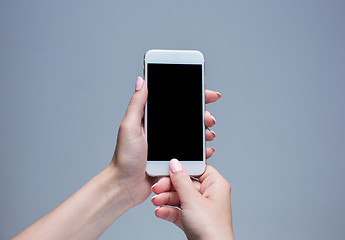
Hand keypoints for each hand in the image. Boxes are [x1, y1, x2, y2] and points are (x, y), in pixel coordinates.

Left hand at [109, 77, 221, 206]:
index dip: (192, 97)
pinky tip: (206, 150)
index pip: (175, 103)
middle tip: (209, 119)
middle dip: (203, 116)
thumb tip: (142, 80)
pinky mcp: (174, 159)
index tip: (207, 94)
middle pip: (188, 118)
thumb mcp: (129, 126)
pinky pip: (192, 152)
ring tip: (209, 135)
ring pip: (193, 134)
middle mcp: (162, 130)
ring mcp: (169, 145)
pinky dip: (201, 150)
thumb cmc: (124, 158)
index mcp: (152, 119)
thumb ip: (137, 104)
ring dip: (205, 132)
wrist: (126, 185)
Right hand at [151, 159, 233, 239]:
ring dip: (166, 199)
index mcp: (215, 185)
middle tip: (157, 188)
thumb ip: (181, 180)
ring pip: (179, 197)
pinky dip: (168, 211)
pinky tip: (160, 212)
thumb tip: (175, 164)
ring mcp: (200, 209)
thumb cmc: (211, 228)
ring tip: (156, 201)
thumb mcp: (192, 200)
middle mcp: (209, 195)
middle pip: (185, 183)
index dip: (181, 169)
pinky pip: (178, 211)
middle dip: (169, 187)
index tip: (167, 169)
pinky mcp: (193, 220)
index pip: (197, 169)